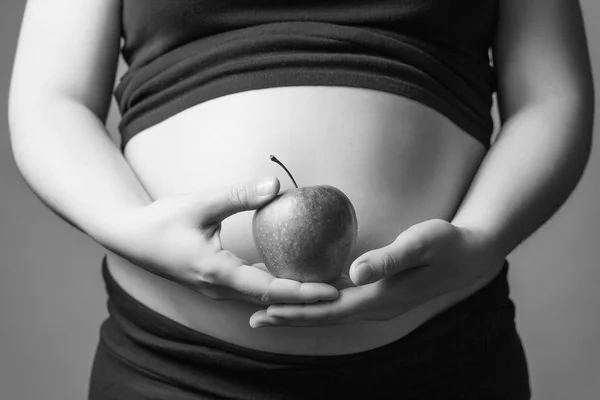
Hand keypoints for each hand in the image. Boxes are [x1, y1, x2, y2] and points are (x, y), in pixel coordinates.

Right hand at [106, 176, 338, 305]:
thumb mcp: (200, 203)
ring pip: (263, 297)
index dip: (302, 292)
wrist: (131, 237)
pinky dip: (276, 286)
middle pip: (272, 299)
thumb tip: (277, 185)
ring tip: (325, 286)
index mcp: (217, 272)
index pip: (269, 289)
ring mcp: (218, 288)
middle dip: (306, 299)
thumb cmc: (161, 220)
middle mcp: (220, 288)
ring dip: (293, 295)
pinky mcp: (217, 283)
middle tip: (340, 290)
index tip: (332, 291)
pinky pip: (253, 289)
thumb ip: (238, 195)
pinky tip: (294, 275)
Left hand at [249, 219, 503, 327]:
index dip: (297, 312)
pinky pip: (340, 303)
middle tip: (254, 319)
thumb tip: (355, 273)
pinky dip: (316, 302)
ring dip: (299, 313)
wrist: (469, 256)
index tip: (267, 310)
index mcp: (381, 297)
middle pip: (324, 318)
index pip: (330, 310)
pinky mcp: (377, 295)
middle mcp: (376, 307)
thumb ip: (389, 259)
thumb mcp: (421, 244)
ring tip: (269, 312)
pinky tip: (302, 295)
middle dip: (289, 319)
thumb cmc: (446, 244)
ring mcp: (377, 304)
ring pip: (330, 314)